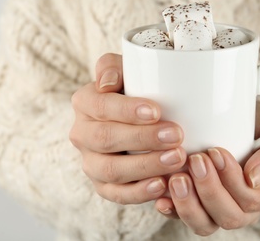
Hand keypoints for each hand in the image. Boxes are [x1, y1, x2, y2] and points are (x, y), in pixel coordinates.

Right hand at [69, 53, 185, 203]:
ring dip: (145, 166)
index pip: (100, 106)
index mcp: (85, 103)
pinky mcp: (103, 185)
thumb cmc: (136, 91)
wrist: (136, 120)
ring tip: (177, 159)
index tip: (157, 111)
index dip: (126, 110)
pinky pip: (116, 194)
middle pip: (106, 139)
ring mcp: (91, 162)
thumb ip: (112, 66)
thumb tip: (107, 83)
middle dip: (143, 138)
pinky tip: (161, 185)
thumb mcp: (126, 70)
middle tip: (176, 135)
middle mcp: (82, 134)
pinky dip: (138, 193)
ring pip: (111, 170)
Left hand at [155, 103, 259, 235]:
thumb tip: (253, 179)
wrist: (237, 118)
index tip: (216, 152)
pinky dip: (172, 209)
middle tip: (196, 160)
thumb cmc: (259, 124)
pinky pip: (184, 218)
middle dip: (209, 190)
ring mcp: (221, 208)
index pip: (252, 200)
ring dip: (189, 204)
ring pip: (205, 224)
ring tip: (177, 179)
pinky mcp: (199, 206)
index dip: (232, 181)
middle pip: (229, 216)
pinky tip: (162, 198)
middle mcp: (247, 208)